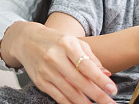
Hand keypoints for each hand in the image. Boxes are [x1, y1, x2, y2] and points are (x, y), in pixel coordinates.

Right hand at [1, 21, 117, 103]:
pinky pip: (59, 97)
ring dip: (86, 103)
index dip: (100, 79)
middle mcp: (55, 58)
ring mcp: (46, 71)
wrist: (26, 40)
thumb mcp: (74, 42)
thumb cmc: (55, 40)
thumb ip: (90, 58)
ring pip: (70, 93)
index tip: (112, 89)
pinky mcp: (40, 82)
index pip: (86, 65)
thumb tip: (106, 74)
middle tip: (111, 103)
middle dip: (97, 95)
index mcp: (66, 44)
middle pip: (79, 82)